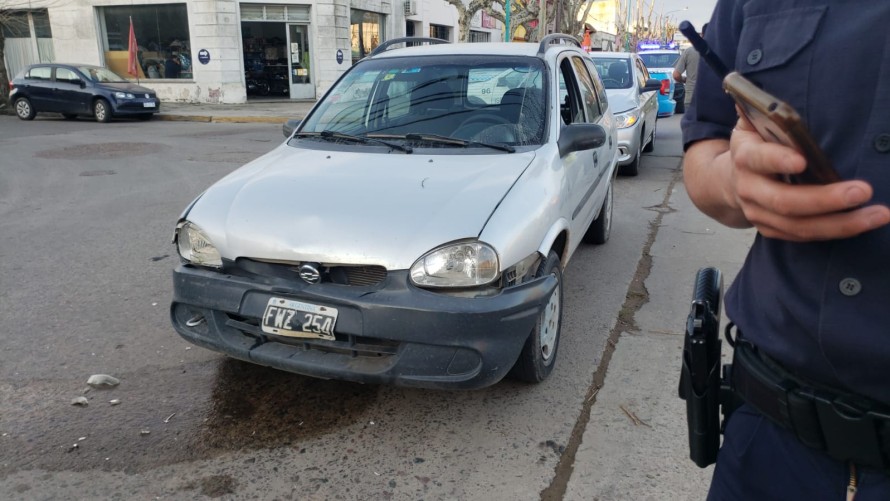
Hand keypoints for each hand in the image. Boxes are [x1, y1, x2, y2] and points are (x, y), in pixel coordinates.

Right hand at [726, 113, 889, 240]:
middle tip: (863, 191)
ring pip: (798, 226)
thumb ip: (758, 109)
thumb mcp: (750, 124)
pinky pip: (803, 236)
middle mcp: (749, 189)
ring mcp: (758, 214)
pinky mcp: (771, 229)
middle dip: (825, 200)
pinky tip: (863, 224)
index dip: (777, 160)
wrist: (728, 181)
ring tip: (877, 214)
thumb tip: (754, 96)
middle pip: (784, 201)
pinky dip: (834, 232)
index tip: (803, 161)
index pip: (757, 159)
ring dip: (840, 224)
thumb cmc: (753, 145)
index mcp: (744, 157)